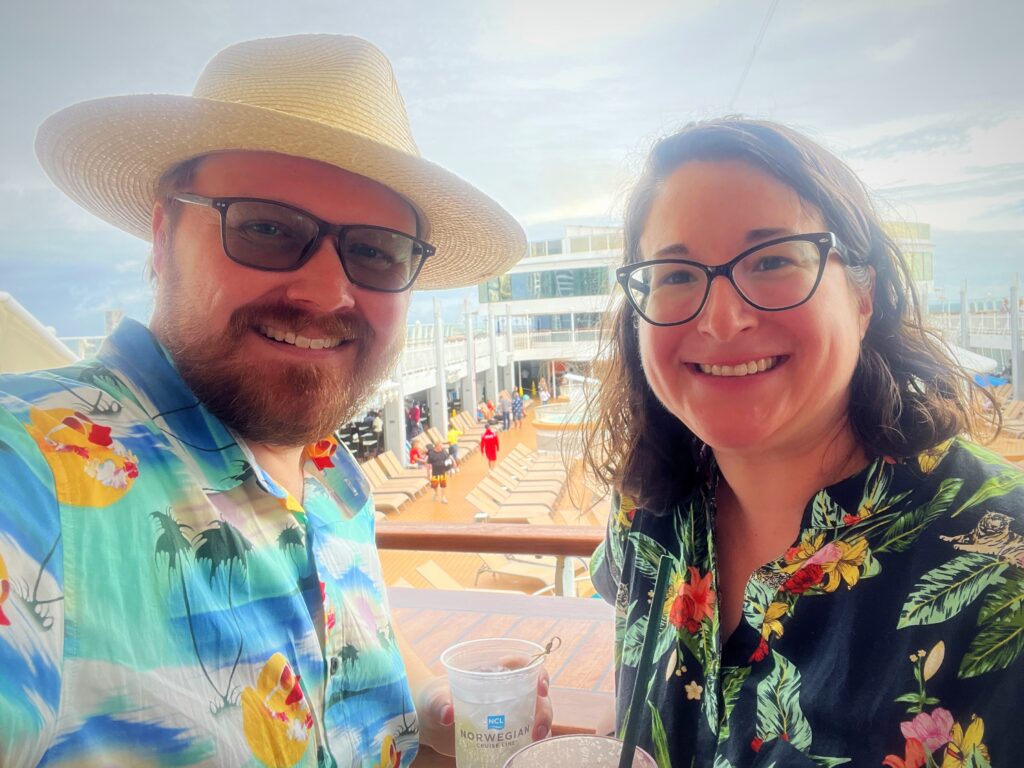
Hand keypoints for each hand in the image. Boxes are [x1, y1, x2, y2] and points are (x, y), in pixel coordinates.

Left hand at [414, 668, 552, 756]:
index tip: (541, 688)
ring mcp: (508, 714)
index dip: (539, 673)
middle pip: (537, 696)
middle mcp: (507, 692)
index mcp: (494, 673)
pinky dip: (529, 746)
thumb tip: (447, 714)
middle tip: (536, 730)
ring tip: (532, 743)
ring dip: (542, 729)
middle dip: (544, 711)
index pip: (526, 666)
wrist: (430, 724)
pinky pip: (524, 738)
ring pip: (536, 717)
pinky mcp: (504, 735)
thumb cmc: (434, 700)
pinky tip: (525, 755)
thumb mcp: (435, 698)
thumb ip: (440, 703)